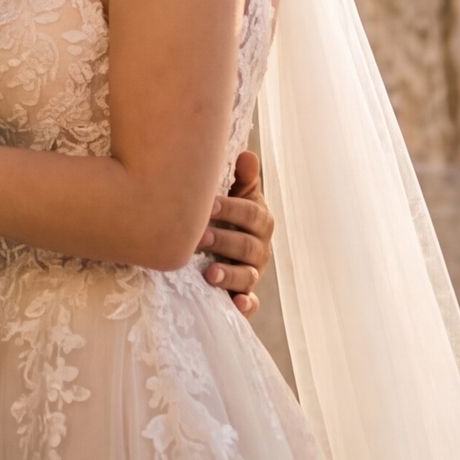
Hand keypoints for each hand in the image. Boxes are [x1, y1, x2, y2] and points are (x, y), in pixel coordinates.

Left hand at [200, 149, 273, 314]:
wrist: (220, 245)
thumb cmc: (226, 213)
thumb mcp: (236, 194)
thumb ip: (242, 177)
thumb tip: (246, 155)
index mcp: (260, 220)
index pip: (251, 214)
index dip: (231, 209)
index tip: (208, 205)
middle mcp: (260, 248)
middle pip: (247, 246)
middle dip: (224, 242)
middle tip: (199, 238)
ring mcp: (252, 273)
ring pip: (247, 275)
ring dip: (230, 275)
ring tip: (210, 274)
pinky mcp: (244, 295)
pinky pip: (250, 303)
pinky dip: (246, 305)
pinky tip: (237, 304)